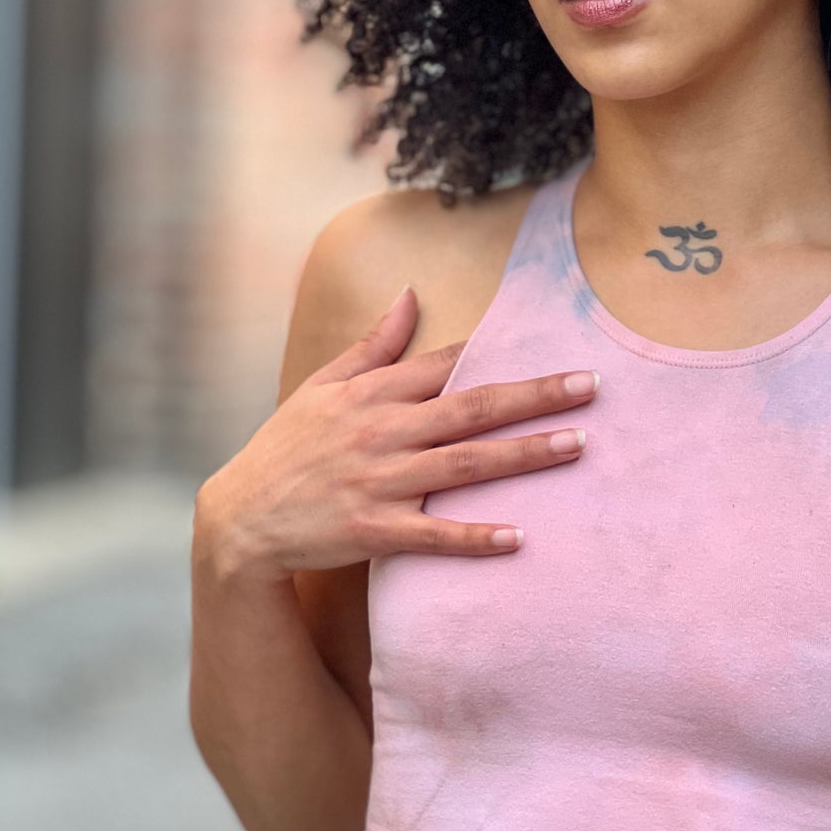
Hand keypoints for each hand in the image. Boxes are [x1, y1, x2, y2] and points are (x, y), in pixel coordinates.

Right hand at [195, 286, 599, 580]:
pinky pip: (433, 533)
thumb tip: (410, 294)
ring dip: (523, 455)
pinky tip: (518, 537)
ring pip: (464, 465)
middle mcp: (381, 431)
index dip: (499, 351)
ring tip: (576, 446)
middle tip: (590, 386)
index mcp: (372, 393)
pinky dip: (475, 536)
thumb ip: (373, 345)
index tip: (555, 340)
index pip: (446, 363)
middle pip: (471, 408)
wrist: (240, 519)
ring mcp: (379, 482)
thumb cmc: (286, 448)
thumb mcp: (322, 387)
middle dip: (533, 396)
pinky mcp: (373, 530)